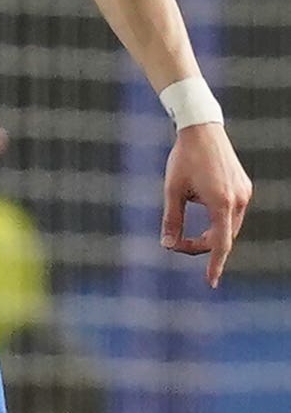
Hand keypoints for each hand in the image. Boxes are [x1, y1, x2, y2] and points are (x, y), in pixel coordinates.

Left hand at [162, 122, 251, 287]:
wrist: (201, 130)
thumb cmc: (183, 159)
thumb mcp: (172, 190)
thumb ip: (172, 219)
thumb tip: (167, 245)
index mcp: (222, 203)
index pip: (220, 243)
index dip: (215, 264)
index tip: (211, 282)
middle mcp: (239, 200)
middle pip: (223, 236)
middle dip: (201, 245)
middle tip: (176, 244)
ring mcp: (245, 193)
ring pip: (228, 226)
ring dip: (210, 233)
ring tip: (187, 231)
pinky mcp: (244, 187)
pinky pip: (232, 212)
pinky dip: (217, 220)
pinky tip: (202, 211)